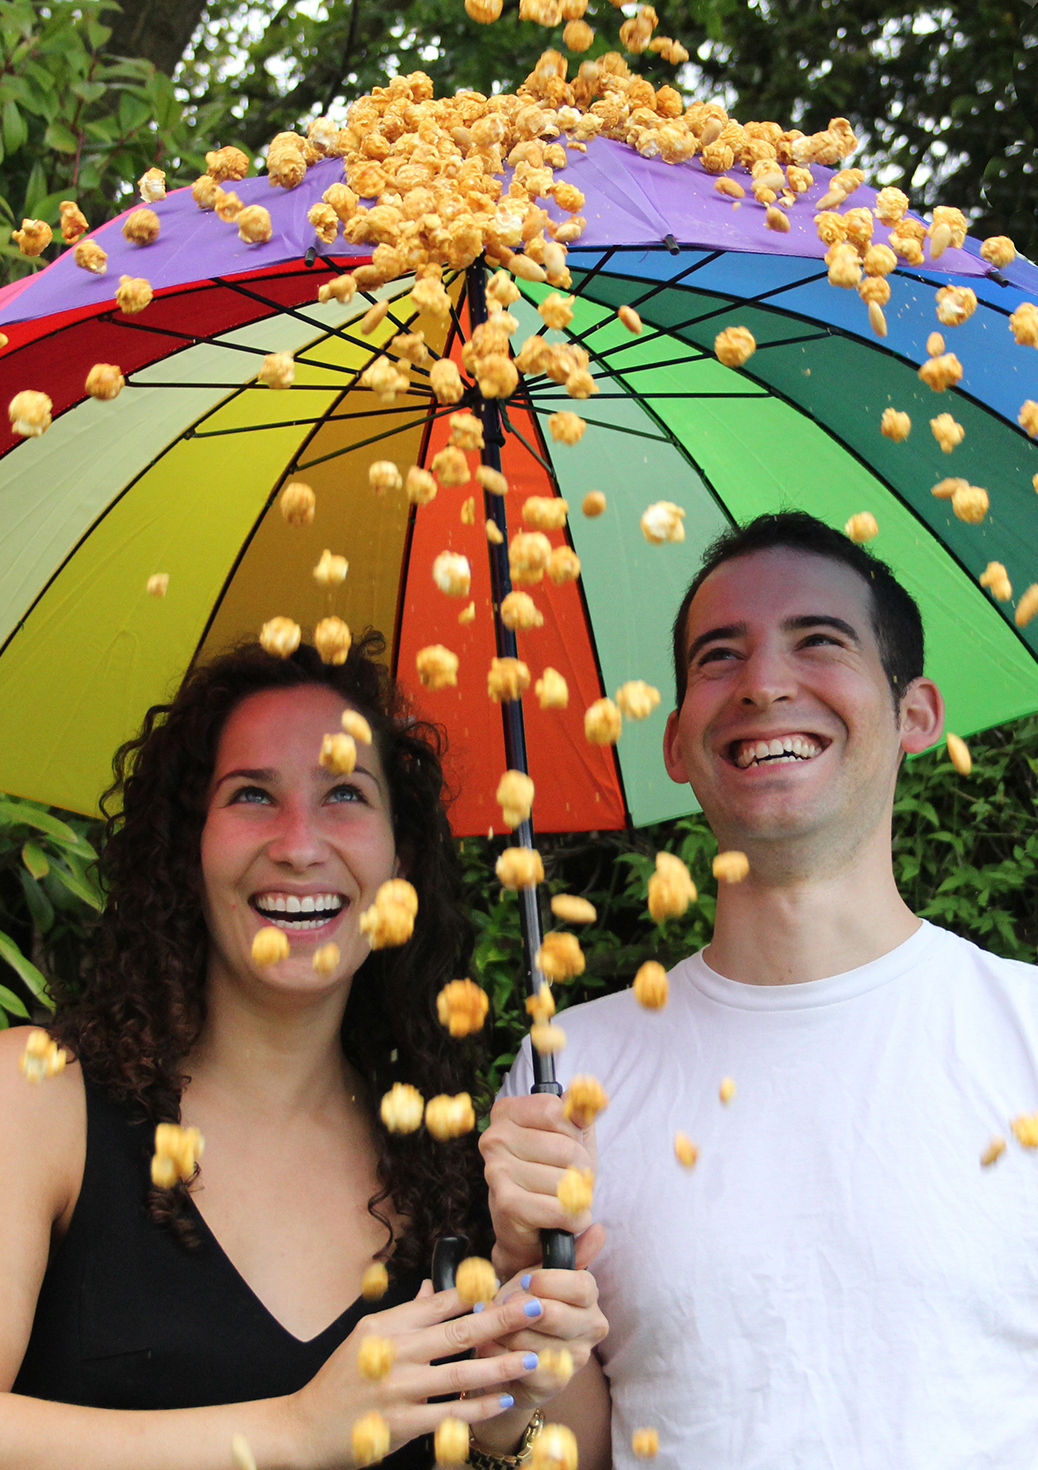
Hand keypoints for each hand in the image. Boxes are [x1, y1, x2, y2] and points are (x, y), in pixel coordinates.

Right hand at [285, 1284, 543, 1469]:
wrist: (305, 1427)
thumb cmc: (339, 1379)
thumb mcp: (365, 1337)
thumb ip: (404, 1315)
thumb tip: (432, 1288)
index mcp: (385, 1325)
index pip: (438, 1302)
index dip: (476, 1292)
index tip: (508, 1282)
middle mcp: (393, 1352)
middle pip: (456, 1331)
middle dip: (500, 1318)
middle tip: (535, 1307)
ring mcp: (398, 1389)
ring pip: (459, 1372)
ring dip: (500, 1364)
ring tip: (530, 1356)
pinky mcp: (402, 1424)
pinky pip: (450, 1413)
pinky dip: (479, 1405)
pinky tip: (504, 1399)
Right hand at [480, 1093, 602, 1280]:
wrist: (532, 1228)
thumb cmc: (553, 1174)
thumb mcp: (571, 1136)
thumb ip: (581, 1112)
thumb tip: (595, 1096)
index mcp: (507, 1111)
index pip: (556, 1110)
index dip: (573, 1132)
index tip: (568, 1144)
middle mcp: (495, 1137)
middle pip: (565, 1147)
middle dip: (581, 1168)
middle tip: (571, 1179)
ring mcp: (496, 1170)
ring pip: (564, 1180)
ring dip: (577, 1195)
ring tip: (565, 1198)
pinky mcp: (506, 1203)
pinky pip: (558, 1208)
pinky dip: (573, 1217)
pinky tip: (567, 1218)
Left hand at [480, 1263, 607, 1407]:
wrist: (508, 1346)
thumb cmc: (519, 1303)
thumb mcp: (525, 1280)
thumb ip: (529, 1271)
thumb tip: (530, 1275)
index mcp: (588, 1295)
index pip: (580, 1288)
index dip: (549, 1282)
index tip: (525, 1282)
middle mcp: (591, 1326)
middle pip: (557, 1316)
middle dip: (522, 1309)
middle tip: (503, 1305)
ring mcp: (577, 1357)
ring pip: (538, 1343)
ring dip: (507, 1333)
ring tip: (490, 1325)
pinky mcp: (557, 1382)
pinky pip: (528, 1368)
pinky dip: (503, 1355)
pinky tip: (490, 1345)